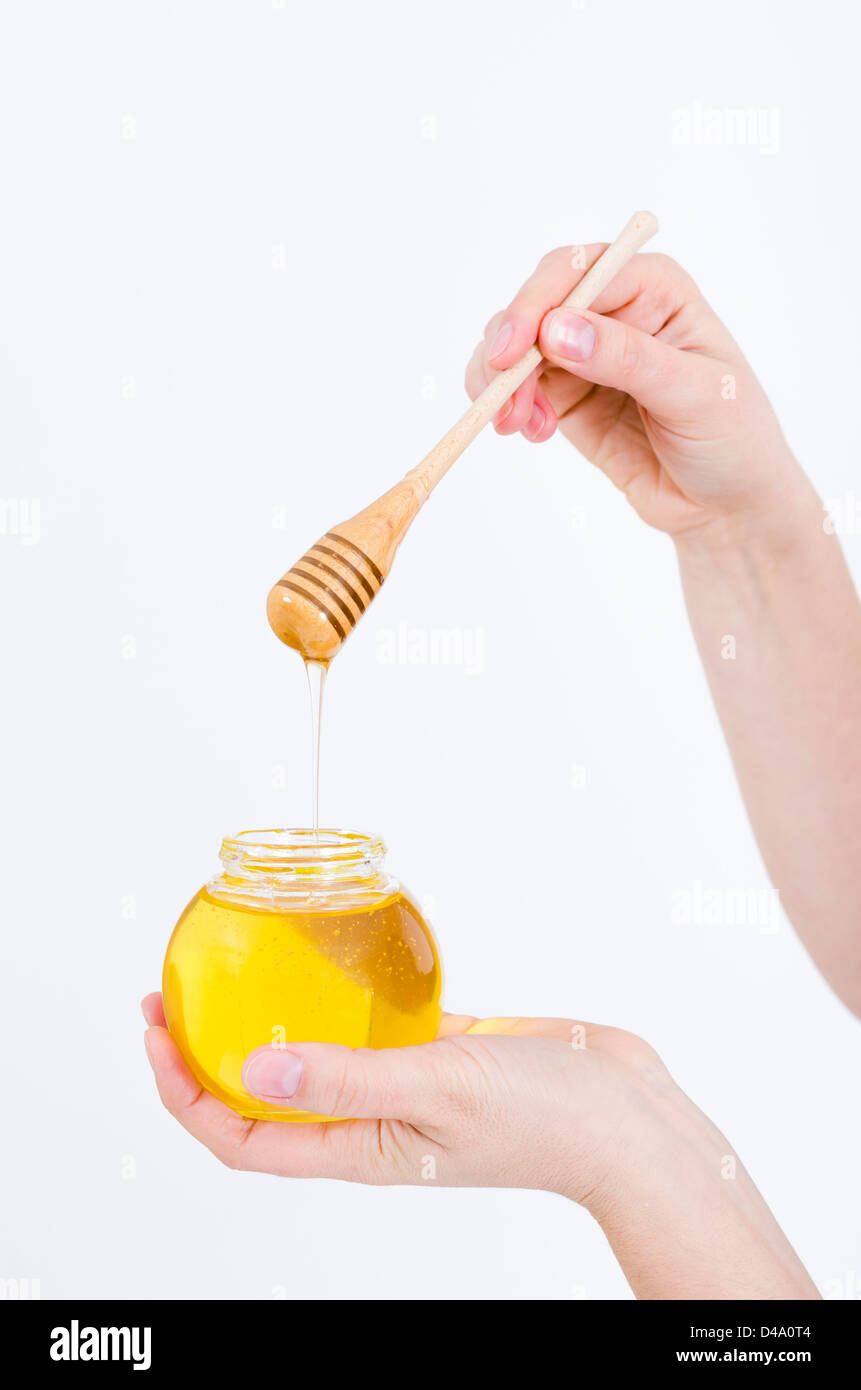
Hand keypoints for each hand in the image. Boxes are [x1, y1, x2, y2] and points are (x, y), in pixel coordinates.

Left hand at [142, 995, 647, 1197]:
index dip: (184, 1093)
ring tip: (239, 968)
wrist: (626, 1117)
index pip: (241, 1136)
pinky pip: (374, 1022)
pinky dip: (343, 993)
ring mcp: (403, 1084)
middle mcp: (369, 1119)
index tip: (155, 1033)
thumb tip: (253, 1069)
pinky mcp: (440, 1050)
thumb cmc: (544, 1119)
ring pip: (314, 1056)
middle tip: (172, 993)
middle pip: (262, 1097)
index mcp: (357, 1146)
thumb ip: (347, 1077)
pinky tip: (336, 951)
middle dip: (207, 1052)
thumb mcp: (437, 1088)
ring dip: (267, 1022)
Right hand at [465, 245, 812, 540]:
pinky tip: (531, 432)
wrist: (726, 506)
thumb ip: (628, 359)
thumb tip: (558, 330)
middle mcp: (615, 309)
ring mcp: (586, 353)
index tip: (510, 354)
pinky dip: (508, 405)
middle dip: (508, 350)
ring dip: (501, 383)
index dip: (535, 306)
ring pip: (516, 344)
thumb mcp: (693, 395)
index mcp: (654, 288)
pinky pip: (517, 385)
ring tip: (518, 427)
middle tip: (500, 402)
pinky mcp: (568, 395)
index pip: (578, 272)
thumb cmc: (732, 439)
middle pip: (536, 303)